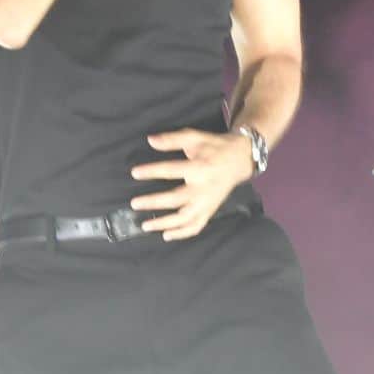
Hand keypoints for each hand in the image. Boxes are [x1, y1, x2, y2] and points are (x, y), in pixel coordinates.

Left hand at [129, 128, 254, 240]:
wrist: (240, 160)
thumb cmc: (214, 148)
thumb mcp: (194, 137)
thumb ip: (172, 139)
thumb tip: (150, 140)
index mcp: (199, 168)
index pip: (171, 170)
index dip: (151, 172)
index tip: (134, 173)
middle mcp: (203, 189)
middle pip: (175, 199)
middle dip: (153, 202)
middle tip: (135, 204)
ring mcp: (207, 203)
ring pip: (185, 219)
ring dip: (165, 224)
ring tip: (146, 225)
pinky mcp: (210, 211)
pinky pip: (196, 227)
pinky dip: (181, 233)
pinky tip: (166, 235)